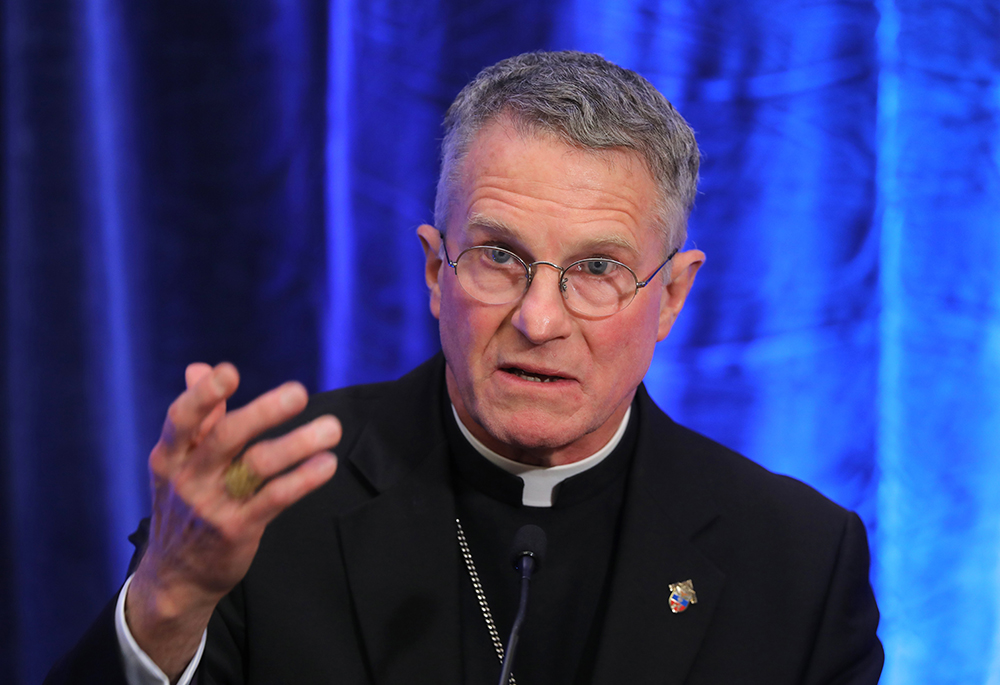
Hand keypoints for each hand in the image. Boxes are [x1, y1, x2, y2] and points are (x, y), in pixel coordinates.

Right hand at [126, 363, 339, 677]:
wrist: (175, 577)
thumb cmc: (185, 507)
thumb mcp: (179, 464)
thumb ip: (198, 418)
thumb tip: (199, 368)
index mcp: (171, 456)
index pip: (182, 418)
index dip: (204, 395)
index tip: (229, 371)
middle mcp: (188, 478)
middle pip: (226, 438)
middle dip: (263, 413)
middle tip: (299, 392)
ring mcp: (212, 506)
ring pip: (257, 466)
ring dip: (297, 444)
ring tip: (331, 428)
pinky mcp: (237, 530)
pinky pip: (275, 499)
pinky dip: (303, 480)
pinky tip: (326, 464)